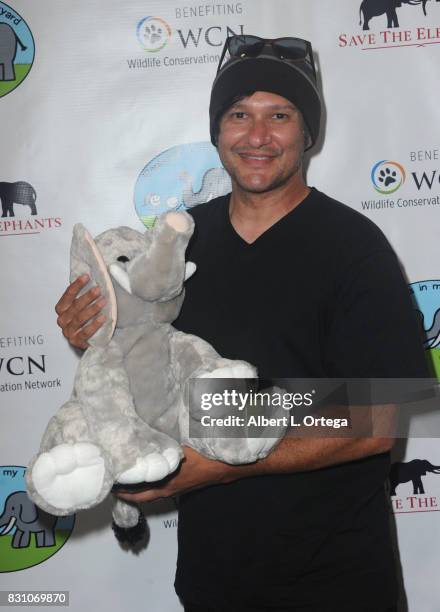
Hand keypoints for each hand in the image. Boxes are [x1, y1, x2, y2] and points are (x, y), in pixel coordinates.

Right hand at [55, 274, 106, 349]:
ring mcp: (69, 332)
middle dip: (87, 297)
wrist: (88, 340)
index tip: (86, 277)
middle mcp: (63, 320)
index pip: (67, 295)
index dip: (76, 285)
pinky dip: (95, 324)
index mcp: (62, 309)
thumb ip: (83, 295)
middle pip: (74, 307)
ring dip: (92, 309)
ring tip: (103, 301)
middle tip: (98, 290)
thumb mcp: (82, 306)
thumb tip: (92, 278)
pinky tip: (103, 318)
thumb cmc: (85, 320)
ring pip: (79, 318)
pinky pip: (85, 332)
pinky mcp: (77, 342)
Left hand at [114, 446, 235, 502]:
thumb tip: (147, 436)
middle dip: (125, 492)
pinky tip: (145, 476)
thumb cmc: (201, 457)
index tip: (109, 483)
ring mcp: (173, 490)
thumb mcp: (181, 449)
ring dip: (136, 490)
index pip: (137, 492)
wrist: (222, 467)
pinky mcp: (179, 487)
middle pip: (140, 497)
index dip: (122, 490)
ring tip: (124, 480)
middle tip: (113, 483)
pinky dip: (147, 486)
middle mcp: (166, 490)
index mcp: (164, 484)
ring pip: (149, 494)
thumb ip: (164, 445)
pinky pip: (157, 490)